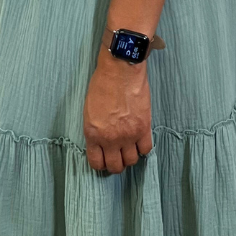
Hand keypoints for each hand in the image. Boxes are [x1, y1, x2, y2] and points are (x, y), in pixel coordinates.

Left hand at [82, 49, 153, 173]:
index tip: (105, 159)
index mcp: (93, 134)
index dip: (101, 164)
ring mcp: (128, 135)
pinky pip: (146, 149)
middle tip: (118, 156)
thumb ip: (95, 129)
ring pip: (132, 161)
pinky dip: (143, 148)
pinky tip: (140, 141)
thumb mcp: (89, 110)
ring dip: (130, 157)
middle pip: (116, 166)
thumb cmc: (102, 84)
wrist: (120, 69)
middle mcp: (110, 139)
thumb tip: (101, 140)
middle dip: (116, 164)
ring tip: (129, 148)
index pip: (97, 163)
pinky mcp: (144, 127)